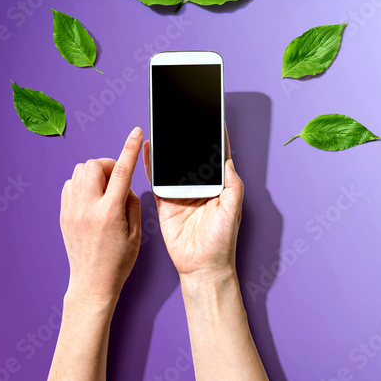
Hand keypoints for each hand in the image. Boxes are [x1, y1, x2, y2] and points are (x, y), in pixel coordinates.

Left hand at [59, 127, 143, 302]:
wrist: (92, 283)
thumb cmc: (118, 262)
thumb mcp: (136, 233)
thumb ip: (132, 203)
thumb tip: (124, 186)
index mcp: (109, 213)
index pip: (123, 171)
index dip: (131, 148)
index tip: (137, 133)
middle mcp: (87, 208)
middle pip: (95, 165)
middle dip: (109, 165)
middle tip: (119, 180)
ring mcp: (72, 210)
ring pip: (80, 171)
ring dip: (96, 173)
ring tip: (106, 191)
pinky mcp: (64, 214)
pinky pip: (71, 184)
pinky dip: (83, 184)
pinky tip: (93, 198)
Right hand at [143, 126, 243, 280]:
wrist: (202, 267)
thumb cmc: (222, 242)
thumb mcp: (232, 210)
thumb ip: (232, 185)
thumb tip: (227, 161)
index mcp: (219, 185)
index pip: (217, 155)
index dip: (215, 136)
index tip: (213, 115)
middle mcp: (199, 185)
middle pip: (193, 155)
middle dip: (189, 136)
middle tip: (184, 114)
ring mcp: (181, 192)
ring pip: (174, 164)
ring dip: (169, 147)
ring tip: (165, 124)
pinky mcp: (165, 202)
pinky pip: (156, 179)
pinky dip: (151, 165)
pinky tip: (147, 149)